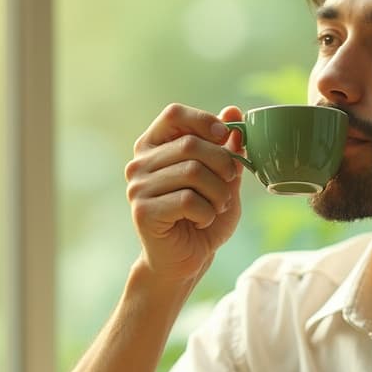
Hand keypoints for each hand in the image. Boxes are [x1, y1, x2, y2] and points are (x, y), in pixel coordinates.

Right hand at [125, 103, 243, 281]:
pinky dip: (206, 212)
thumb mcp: (223, 177)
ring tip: (216, 207)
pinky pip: (188, 200)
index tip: (225, 137)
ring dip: (218, 193)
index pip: (174, 114)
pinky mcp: (143, 211)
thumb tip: (234, 111)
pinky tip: (201, 220)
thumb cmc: (203, 216)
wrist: (187, 260)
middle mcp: (139, 163)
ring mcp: (137, 187)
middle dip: (222, 164)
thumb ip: (226, 146)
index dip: (204, 120)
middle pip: (191, 144)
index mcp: (154, 147)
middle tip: (229, 184)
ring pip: (193, 172)